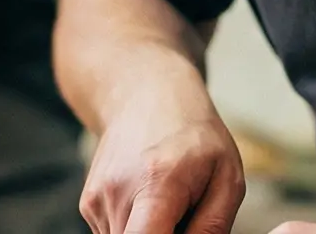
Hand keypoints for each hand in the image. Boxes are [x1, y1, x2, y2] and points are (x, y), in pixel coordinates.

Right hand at [79, 89, 245, 233]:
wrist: (146, 95)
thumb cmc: (195, 136)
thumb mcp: (227, 177)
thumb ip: (212, 228)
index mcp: (156, 184)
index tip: (179, 229)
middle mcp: (117, 194)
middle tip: (183, 215)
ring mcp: (97, 200)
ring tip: (169, 204)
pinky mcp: (88, 204)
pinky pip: (115, 233)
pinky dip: (136, 227)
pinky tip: (149, 199)